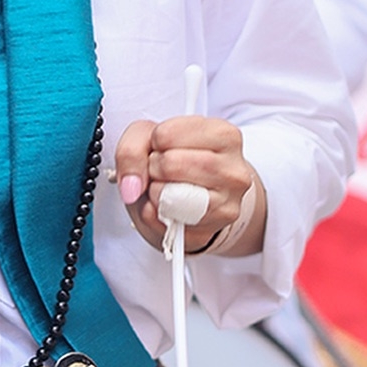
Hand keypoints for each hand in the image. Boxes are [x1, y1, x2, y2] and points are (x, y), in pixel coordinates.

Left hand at [114, 117, 263, 254]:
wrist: (190, 196)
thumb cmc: (175, 159)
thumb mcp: (149, 138)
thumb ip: (132, 150)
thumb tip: (132, 187)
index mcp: (225, 135)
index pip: (166, 135)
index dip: (154, 143)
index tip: (165, 147)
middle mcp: (234, 170)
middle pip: (169, 164)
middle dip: (153, 167)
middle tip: (162, 169)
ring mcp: (226, 204)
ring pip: (169, 197)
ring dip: (155, 192)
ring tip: (166, 186)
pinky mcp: (210, 231)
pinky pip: (165, 223)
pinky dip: (155, 215)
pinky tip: (168, 206)